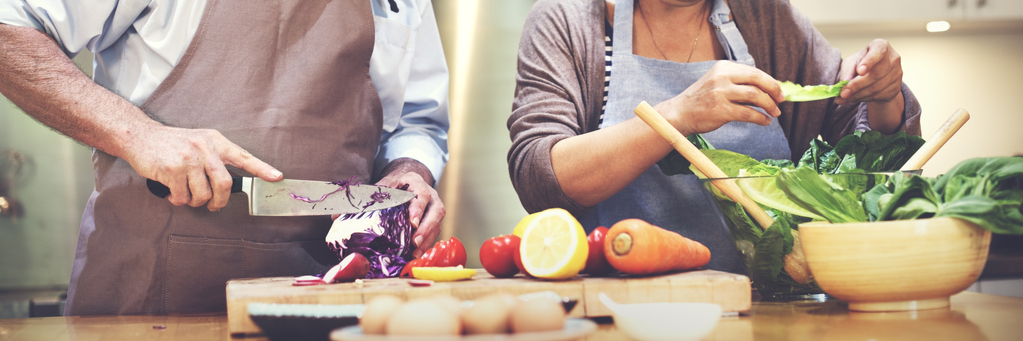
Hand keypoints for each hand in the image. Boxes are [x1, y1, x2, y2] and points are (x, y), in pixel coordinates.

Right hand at [125, 125, 281, 210]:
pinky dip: (178, 200)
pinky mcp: (172, 169)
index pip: (243, 156)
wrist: (140, 136)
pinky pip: (183, 197)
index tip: (277, 177)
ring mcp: (188, 158)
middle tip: (213, 206)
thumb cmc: (172, 143)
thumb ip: (215, 156)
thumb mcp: (199, 140)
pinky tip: (172, 192)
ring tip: (186, 194)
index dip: (261, 168)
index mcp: (215, 141)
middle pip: (225, 184)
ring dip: (195, 201)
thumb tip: (230, 183)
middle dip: (220, 201)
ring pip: (203, 194)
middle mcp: (204, 148)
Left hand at [374, 158, 444, 256]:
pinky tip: (415, 254)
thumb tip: (358, 209)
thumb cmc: (393, 186)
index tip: (412, 223)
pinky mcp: (434, 222)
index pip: (422, 195)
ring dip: (426, 240)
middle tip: (414, 242)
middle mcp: (431, 196)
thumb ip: (376, 195)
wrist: (406, 183)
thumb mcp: (384, 185)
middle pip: (436, 211)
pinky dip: (425, 245)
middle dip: (426, 228)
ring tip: (414, 253)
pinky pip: (433, 234)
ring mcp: (434, 209)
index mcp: (416, 183)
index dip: (418, 209)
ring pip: (437, 225)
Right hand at [659, 61, 783, 135]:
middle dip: (774, 90)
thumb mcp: (717, 83)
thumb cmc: (701, 100)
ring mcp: (720, 93)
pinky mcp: (721, 110)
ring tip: (775, 113)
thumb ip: (738, 84)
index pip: (753, 71)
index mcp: (723, 67)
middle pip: (757, 79)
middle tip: (781, 100)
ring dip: (769, 105)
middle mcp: (722, 77)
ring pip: (755, 96)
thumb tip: (767, 90)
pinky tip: (765, 121)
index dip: (770, 82)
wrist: (680, 114)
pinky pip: (748, 113)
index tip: (778, 91)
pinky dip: (760, 118)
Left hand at [837, 39, 902, 104]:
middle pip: (876, 74)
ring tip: (844, 98)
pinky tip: (854, 98)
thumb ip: (847, 71)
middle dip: (857, 85)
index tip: (859, 71)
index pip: (878, 52)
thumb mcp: (851, 63)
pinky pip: (879, 96)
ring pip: (876, 88)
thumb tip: (844, 82)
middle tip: (843, 93)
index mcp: (881, 46)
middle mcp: (893, 58)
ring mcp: (897, 73)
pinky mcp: (896, 87)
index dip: (869, 61)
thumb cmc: (860, 64)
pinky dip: (863, 99)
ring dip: (858, 95)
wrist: (874, 75)